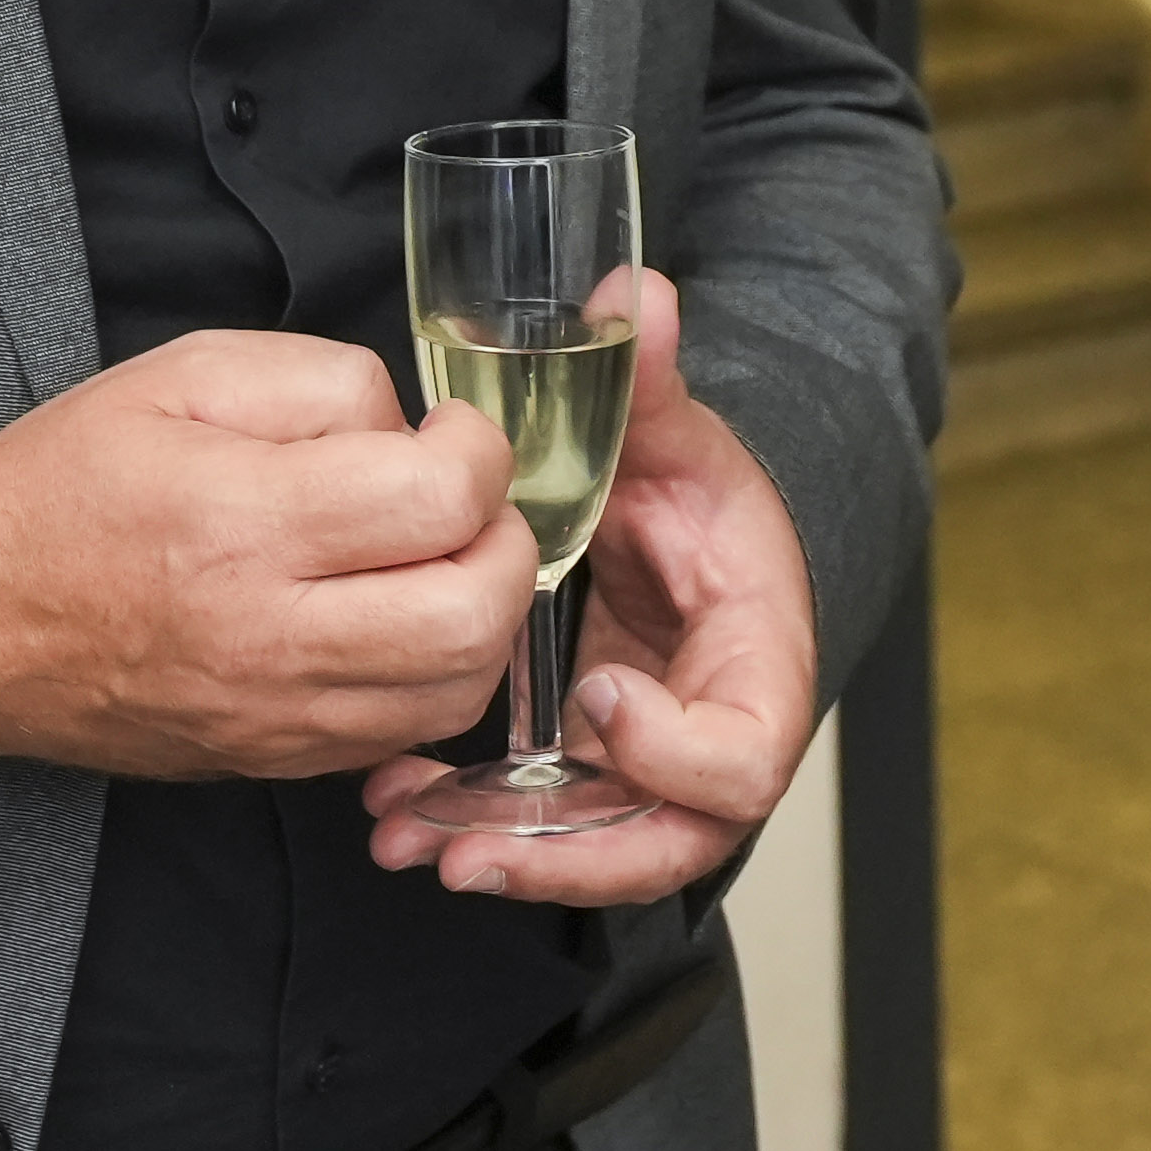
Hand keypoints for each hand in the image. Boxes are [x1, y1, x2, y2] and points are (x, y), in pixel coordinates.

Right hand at [0, 328, 527, 778]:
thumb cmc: (64, 485)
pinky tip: (399, 620)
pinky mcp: (269, 761)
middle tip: (467, 503)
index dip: (477, 451)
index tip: (450, 434)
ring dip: (483, 617)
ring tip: (440, 560)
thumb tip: (412, 429)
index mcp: (242, 521)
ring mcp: (271, 715)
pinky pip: (403, 735)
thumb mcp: (183, 374)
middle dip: (505, 543)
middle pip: (472, 614)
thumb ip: (321, 381)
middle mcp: (265, 634)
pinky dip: (432, 678)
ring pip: (456, 692)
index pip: (436, 499)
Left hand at [368, 269, 819, 904]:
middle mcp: (711, 737)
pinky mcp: (593, 779)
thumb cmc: (697, 495)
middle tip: (470, 847)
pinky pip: (545, 827)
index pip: (747, 754)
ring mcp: (651, 770)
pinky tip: (395, 812)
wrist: (687, 535)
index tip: (599, 698)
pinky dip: (475, 828)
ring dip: (503, 853)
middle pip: (668, 840)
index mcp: (756, 662)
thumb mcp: (674, 438)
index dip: (677, 751)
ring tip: (403, 839)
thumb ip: (649, 381)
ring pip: (595, 851)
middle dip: (568, 852)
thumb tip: (631, 297)